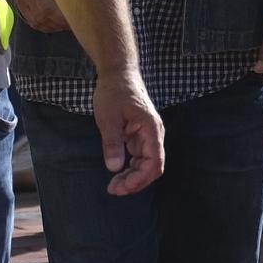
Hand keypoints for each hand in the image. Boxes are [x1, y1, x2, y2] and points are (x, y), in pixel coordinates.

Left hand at [94, 69, 165, 196]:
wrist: (117, 73)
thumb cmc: (114, 91)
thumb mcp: (108, 118)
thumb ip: (112, 143)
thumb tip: (114, 168)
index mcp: (151, 129)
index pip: (154, 162)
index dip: (140, 179)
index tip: (121, 187)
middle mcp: (154, 134)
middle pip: (152, 166)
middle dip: (135, 181)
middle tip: (113, 189)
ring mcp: (147, 134)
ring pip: (146, 163)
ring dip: (132, 176)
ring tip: (113, 184)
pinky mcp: (139, 134)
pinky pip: (139, 156)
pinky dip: (130, 167)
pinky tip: (117, 172)